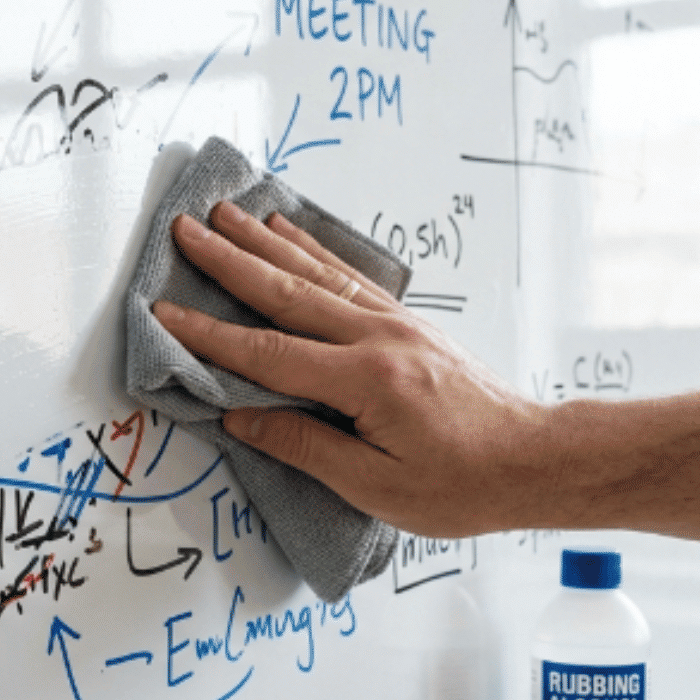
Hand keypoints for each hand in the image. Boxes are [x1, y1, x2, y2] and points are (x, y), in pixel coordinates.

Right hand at [151, 203, 559, 538]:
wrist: (534, 461)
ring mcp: (396, 324)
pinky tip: (287, 232)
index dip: (210, 336)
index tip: (165, 314)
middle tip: (185, 230)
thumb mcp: (377, 486)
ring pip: (317, 273)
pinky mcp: (407, 323)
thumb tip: (243, 419)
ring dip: (265, 242)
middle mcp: (380, 339)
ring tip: (225, 213)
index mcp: (368, 382)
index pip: (269, 355)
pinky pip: (347, 276)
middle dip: (229, 260)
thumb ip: (305, 447)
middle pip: (287, 293)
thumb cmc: (463, 485)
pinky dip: (312, 250)